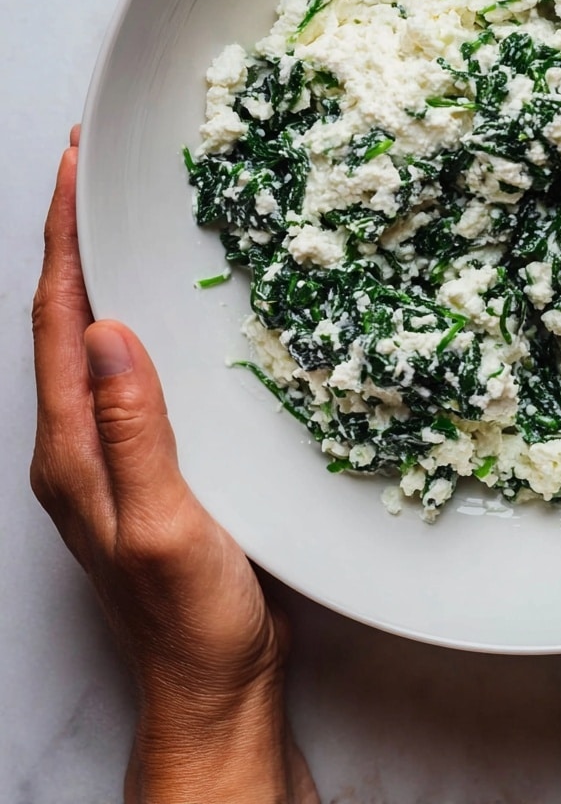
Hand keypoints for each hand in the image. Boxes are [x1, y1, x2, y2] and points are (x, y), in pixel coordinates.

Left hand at [31, 131, 319, 803]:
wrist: (212, 679)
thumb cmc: (190, 617)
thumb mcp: (163, 524)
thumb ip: (133, 430)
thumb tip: (108, 332)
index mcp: (70, 453)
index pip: (57, 323)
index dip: (63, 242)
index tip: (75, 172)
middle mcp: (75, 447)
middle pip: (61, 323)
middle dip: (70, 243)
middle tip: (93, 176)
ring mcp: (105, 457)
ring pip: (90, 345)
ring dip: (96, 277)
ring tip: (119, 221)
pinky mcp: (141, 465)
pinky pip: (124, 373)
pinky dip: (129, 321)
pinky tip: (159, 310)